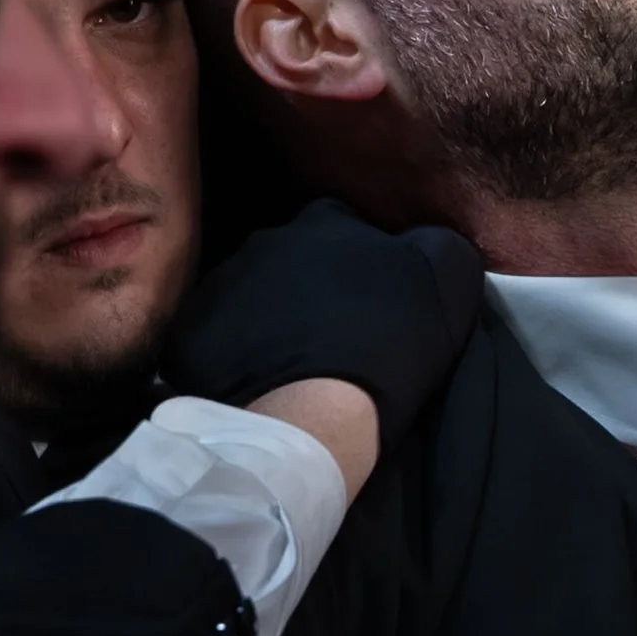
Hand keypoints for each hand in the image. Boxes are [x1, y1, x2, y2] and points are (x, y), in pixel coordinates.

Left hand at [160, 199, 483, 452]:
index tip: (369, 299)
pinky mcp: (192, 335)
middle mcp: (266, 240)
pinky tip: (254, 382)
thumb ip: (436, 244)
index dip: (359, 259)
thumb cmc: (387, 342)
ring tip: (290, 362)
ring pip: (250, 294)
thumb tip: (425, 240)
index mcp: (325, 222)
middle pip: (291, 256)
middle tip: (329, 332)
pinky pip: (214, 336)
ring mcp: (222, 286)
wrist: (313, 414)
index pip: (342, 224)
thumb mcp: (445, 279)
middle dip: (307, 285)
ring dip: (268, 318)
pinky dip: (232, 354)